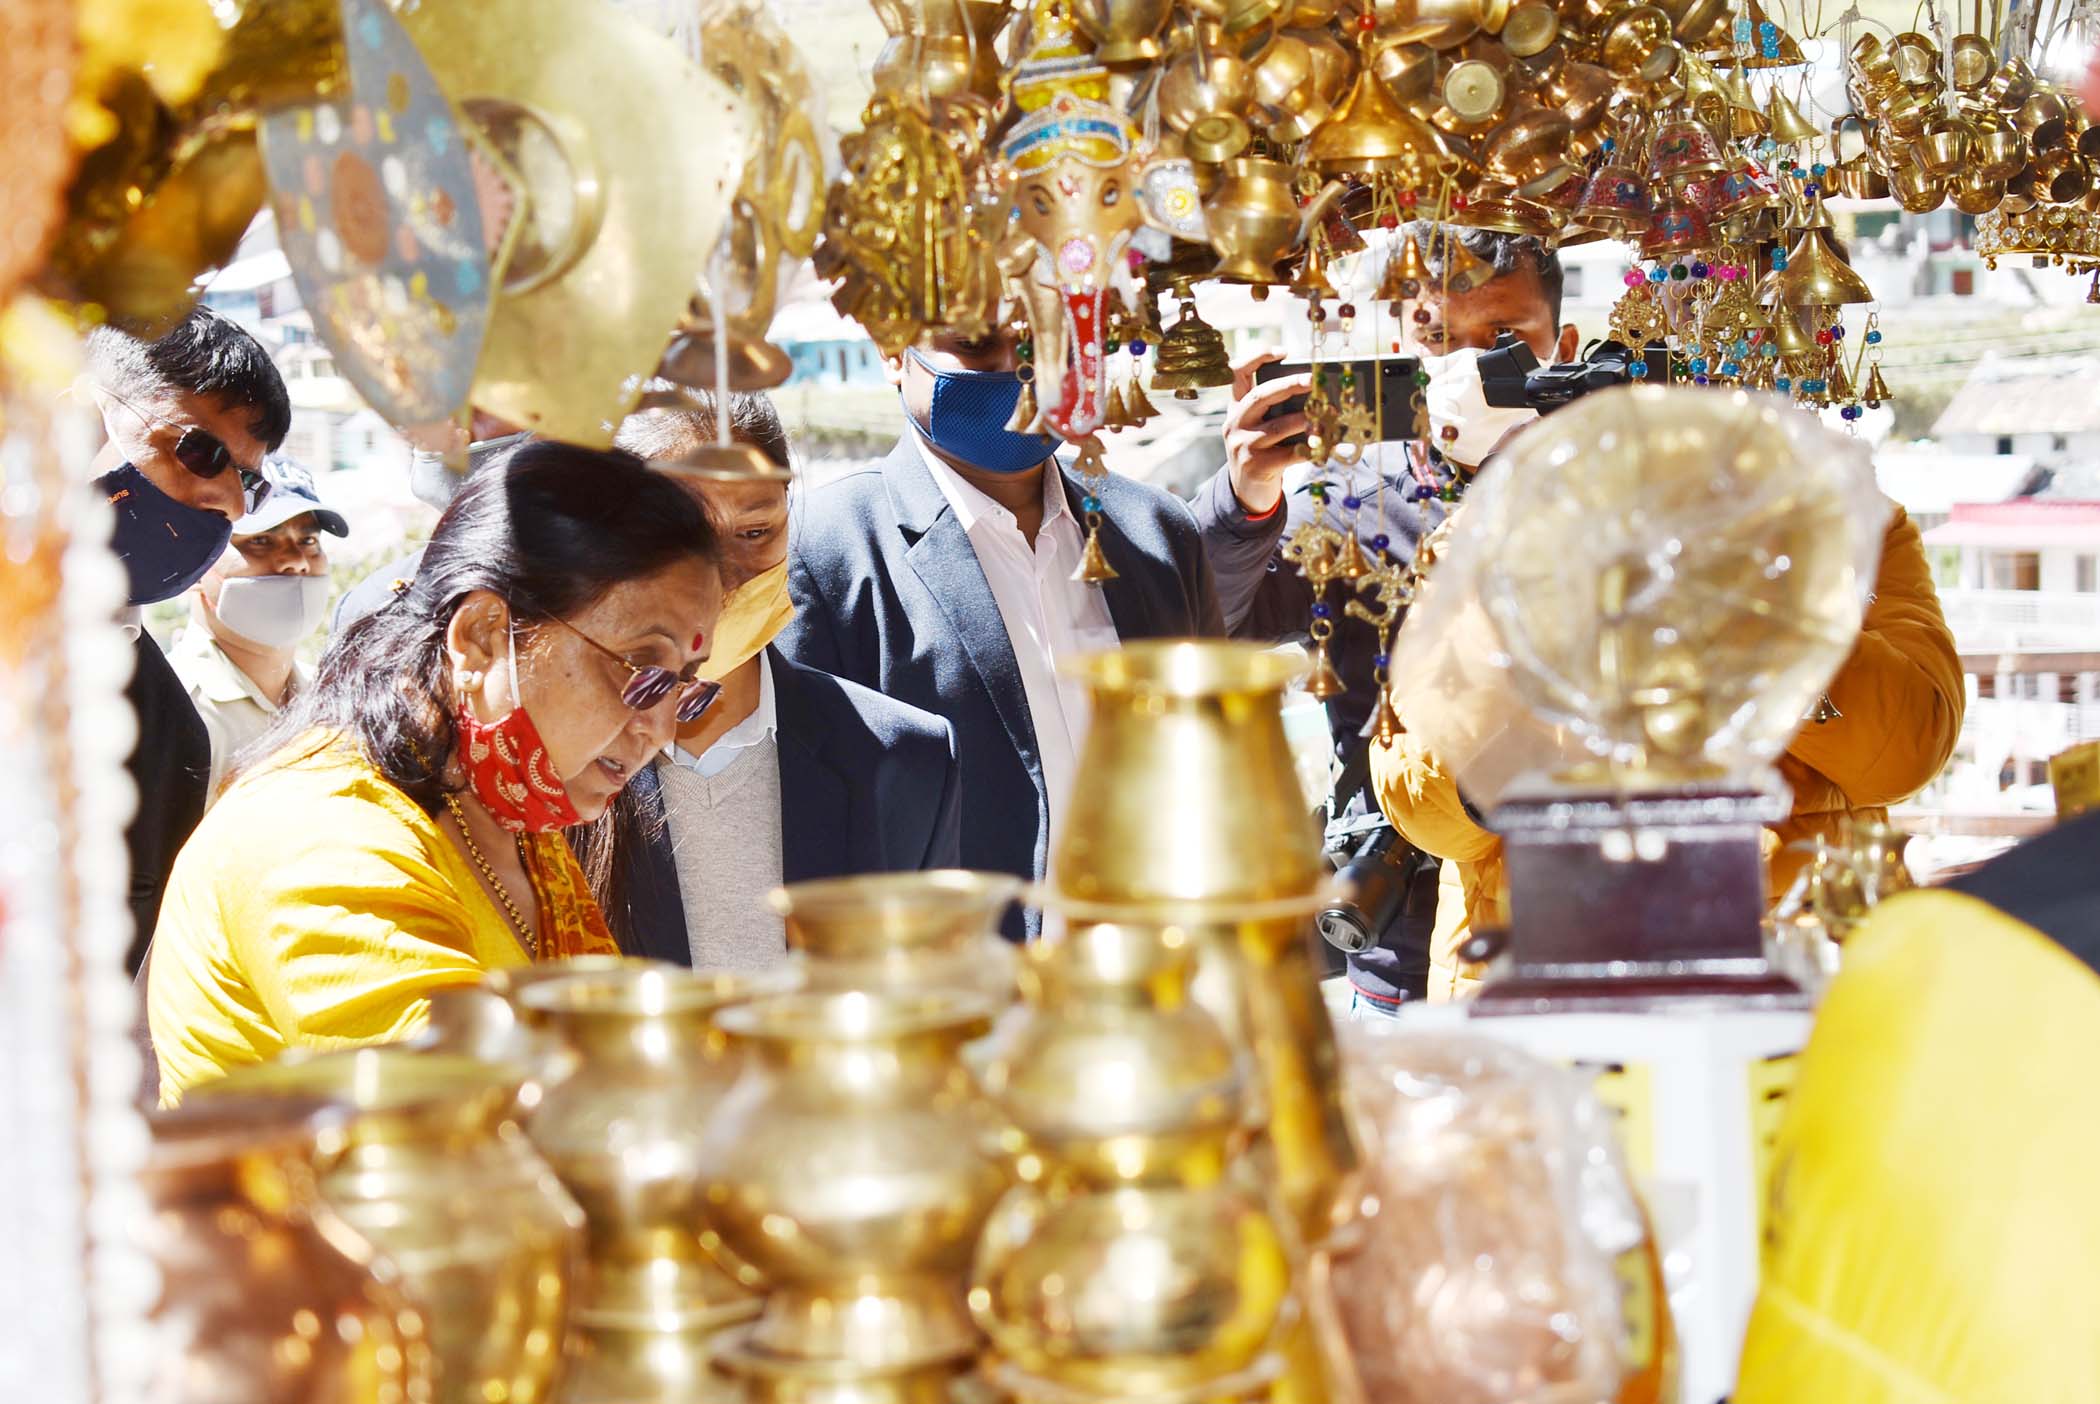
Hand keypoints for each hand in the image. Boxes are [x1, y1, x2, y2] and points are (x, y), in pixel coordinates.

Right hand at [1224, 350, 1311, 517]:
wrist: (1245, 492)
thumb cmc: (1261, 452)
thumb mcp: (1258, 427)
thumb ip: (1275, 411)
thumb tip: (1314, 394)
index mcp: (1236, 408)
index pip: (1237, 374)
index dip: (1257, 358)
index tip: (1282, 352)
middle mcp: (1235, 424)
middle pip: (1260, 396)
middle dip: (1289, 385)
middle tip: (1313, 380)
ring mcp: (1243, 446)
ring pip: (1278, 427)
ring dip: (1306, 420)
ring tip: (1327, 415)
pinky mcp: (1257, 467)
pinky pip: (1289, 454)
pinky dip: (1310, 448)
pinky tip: (1324, 444)